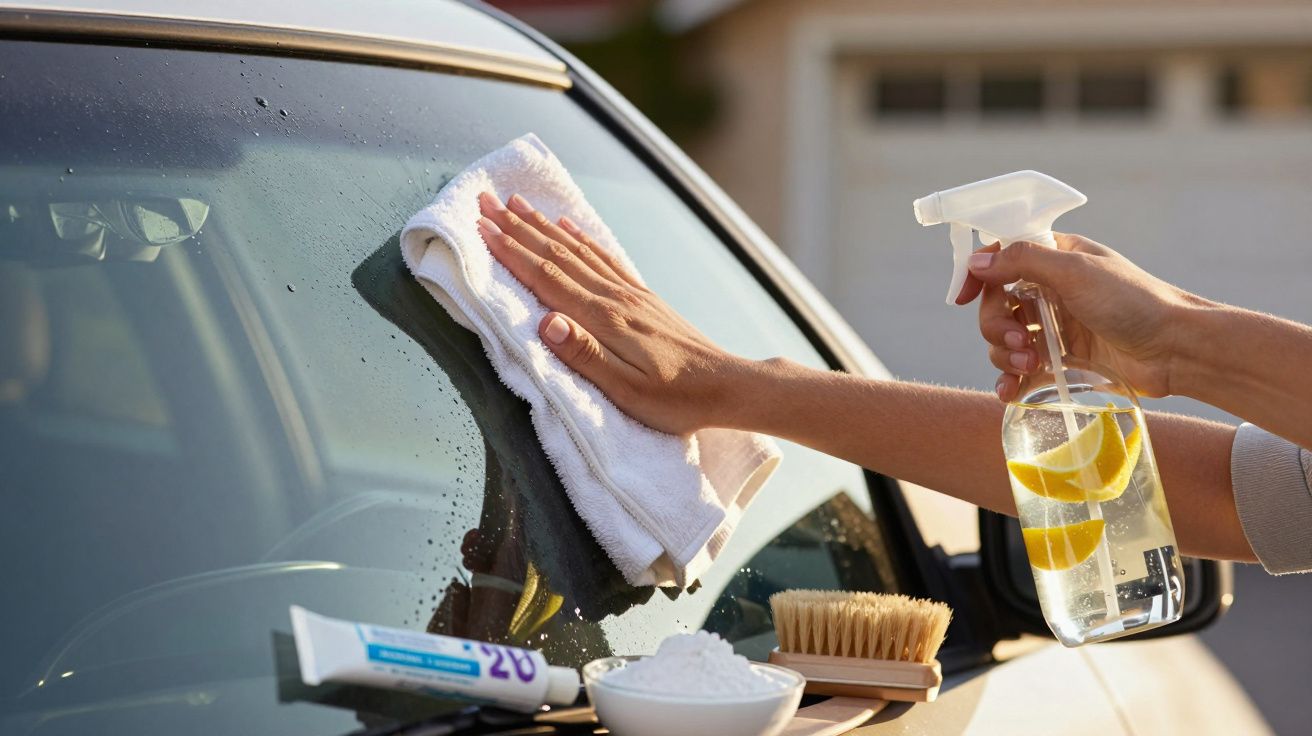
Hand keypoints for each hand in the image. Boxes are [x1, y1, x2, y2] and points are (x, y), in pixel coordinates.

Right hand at [474, 192, 744, 434]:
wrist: (726, 386)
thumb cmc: (675, 399)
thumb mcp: (626, 390)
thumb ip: (584, 355)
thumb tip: (545, 321)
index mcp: (604, 318)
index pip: (547, 276)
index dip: (511, 250)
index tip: (481, 225)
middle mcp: (615, 296)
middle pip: (557, 253)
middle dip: (518, 227)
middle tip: (485, 200)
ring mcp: (630, 293)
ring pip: (578, 249)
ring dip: (543, 225)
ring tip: (517, 203)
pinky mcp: (642, 297)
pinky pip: (605, 257)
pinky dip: (582, 237)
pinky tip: (569, 225)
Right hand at [956, 233, 1207, 401]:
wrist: (1176, 350)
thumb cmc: (1134, 301)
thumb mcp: (1076, 273)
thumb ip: (1023, 262)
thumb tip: (976, 261)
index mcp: (1056, 258)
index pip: (1002, 260)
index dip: (978, 276)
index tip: (962, 297)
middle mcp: (1051, 290)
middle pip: (997, 305)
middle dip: (997, 326)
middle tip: (1020, 342)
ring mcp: (1056, 327)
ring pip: (1005, 339)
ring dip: (1005, 354)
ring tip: (1029, 365)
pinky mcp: (1063, 360)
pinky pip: (1022, 369)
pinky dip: (1010, 380)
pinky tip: (1010, 392)